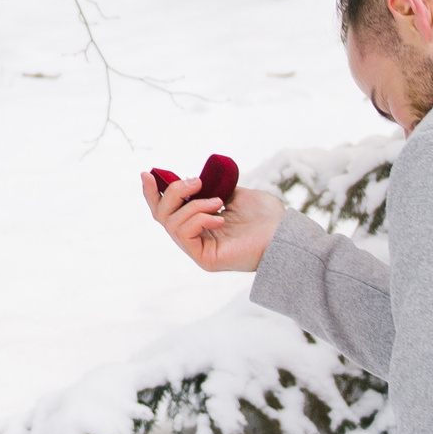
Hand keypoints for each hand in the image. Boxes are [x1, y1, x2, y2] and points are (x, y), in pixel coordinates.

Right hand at [143, 171, 282, 272]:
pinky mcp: (204, 260)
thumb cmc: (266, 216)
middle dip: (173, 192)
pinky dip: (199, 219)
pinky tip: (220, 217)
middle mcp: (195, 238)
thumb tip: (189, 180)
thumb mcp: (235, 193)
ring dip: (193, 206)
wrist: (284, 233)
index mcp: (199, 223)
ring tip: (218, 201)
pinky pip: (185, 234)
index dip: (153, 192)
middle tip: (196, 182)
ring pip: (171, 223)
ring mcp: (198, 250)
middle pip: (161, 215)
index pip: (166, 209)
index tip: (148, 173)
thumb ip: (212, 188)